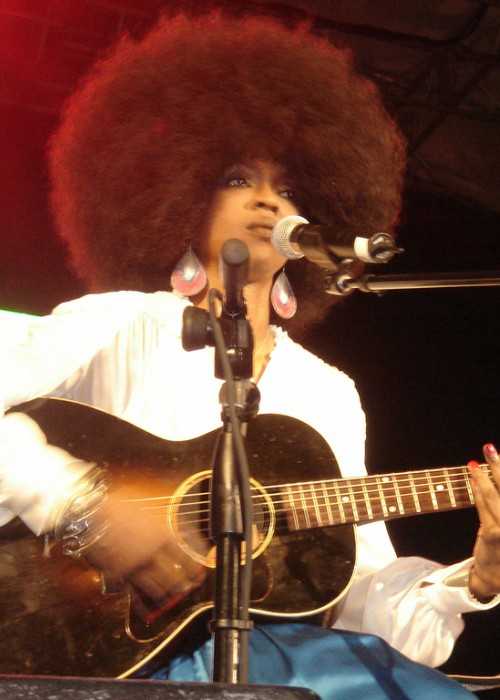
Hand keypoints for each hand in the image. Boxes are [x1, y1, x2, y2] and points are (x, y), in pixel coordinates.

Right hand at [83, 484, 203, 602]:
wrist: (90, 513)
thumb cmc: (116, 504)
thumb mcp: (145, 506)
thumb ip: (161, 520)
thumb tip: (174, 528)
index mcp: (162, 532)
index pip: (186, 553)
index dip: (196, 564)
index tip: (201, 568)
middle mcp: (152, 551)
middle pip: (176, 574)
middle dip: (186, 583)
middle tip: (191, 586)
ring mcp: (136, 565)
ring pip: (158, 586)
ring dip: (168, 592)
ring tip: (173, 594)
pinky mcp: (120, 574)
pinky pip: (135, 593)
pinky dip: (143, 603)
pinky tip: (148, 607)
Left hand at [468, 443, 499, 600]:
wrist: (496, 576)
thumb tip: (496, 476)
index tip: (497, 455)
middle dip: (499, 465)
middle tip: (490, 448)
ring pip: (495, 495)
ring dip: (485, 474)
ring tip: (478, 459)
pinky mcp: (493, 533)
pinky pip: (483, 505)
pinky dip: (478, 488)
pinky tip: (473, 476)